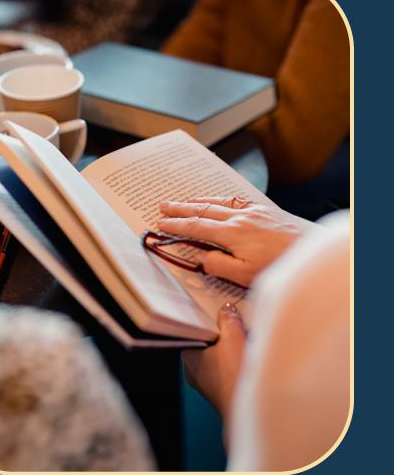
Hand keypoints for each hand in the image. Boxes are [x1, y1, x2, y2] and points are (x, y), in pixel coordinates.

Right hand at [158, 196, 308, 286]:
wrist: (313, 250)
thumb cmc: (281, 266)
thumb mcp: (246, 275)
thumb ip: (218, 265)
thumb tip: (200, 257)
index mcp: (232, 233)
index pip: (196, 227)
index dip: (176, 225)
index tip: (161, 223)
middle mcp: (240, 217)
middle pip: (203, 210)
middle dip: (181, 208)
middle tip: (163, 205)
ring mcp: (254, 211)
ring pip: (218, 202)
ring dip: (197, 201)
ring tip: (182, 200)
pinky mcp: (266, 210)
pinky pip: (234, 200)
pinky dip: (219, 199)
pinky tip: (217, 201)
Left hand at [182, 303, 245, 422]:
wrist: (247, 407)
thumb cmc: (234, 372)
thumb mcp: (232, 336)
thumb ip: (228, 319)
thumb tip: (226, 309)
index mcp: (187, 355)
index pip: (193, 332)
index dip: (207, 322)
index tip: (218, 314)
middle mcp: (193, 371)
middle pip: (207, 345)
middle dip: (221, 336)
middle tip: (235, 325)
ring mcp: (206, 385)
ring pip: (217, 360)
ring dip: (230, 350)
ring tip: (244, 340)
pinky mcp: (221, 394)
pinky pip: (226, 373)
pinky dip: (235, 364)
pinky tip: (247, 359)